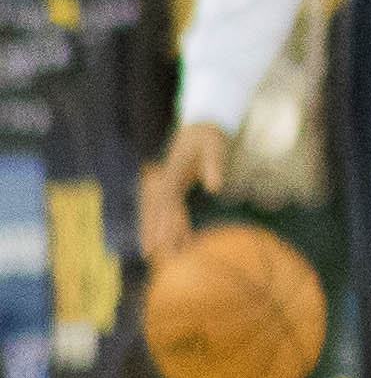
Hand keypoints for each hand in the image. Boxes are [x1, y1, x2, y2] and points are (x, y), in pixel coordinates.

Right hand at [142, 123, 225, 262]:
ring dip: (155, 230)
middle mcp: (165, 179)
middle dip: (152, 230)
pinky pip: (168, 207)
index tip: (160, 237)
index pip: (166, 200)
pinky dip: (167, 222)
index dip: (163, 220)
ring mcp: (167, 183)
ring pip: (158, 211)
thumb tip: (215, 187)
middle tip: (148, 253)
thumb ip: (214, 165)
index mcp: (172, 172)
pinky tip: (173, 237)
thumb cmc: (209, 136)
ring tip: (151, 253)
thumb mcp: (215, 146)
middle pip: (156, 209)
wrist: (202, 124)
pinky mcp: (173, 185)